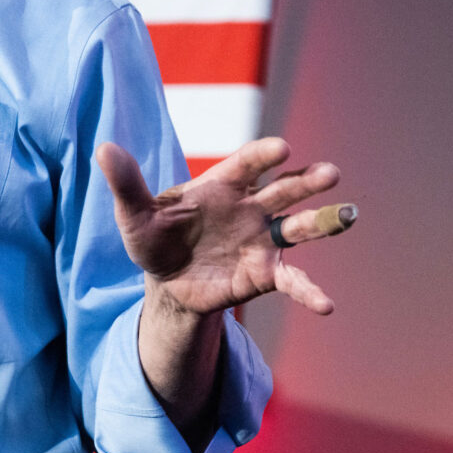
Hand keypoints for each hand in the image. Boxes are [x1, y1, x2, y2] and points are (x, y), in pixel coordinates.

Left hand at [97, 137, 355, 316]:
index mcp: (221, 186)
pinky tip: (326, 305)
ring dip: (323, 221)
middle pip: (284, 190)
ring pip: (298, 227)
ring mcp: (262, 239)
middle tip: (331, 173)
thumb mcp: (134, 215)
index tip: (283, 148)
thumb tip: (104, 148)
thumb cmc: (153, 238)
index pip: (247, 165)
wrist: (167, 282)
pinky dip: (309, 291)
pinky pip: (292, 280)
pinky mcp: (266, 272)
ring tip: (348, 215)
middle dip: (307, 181)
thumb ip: (126, 184)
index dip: (264, 156)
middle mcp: (250, 208)